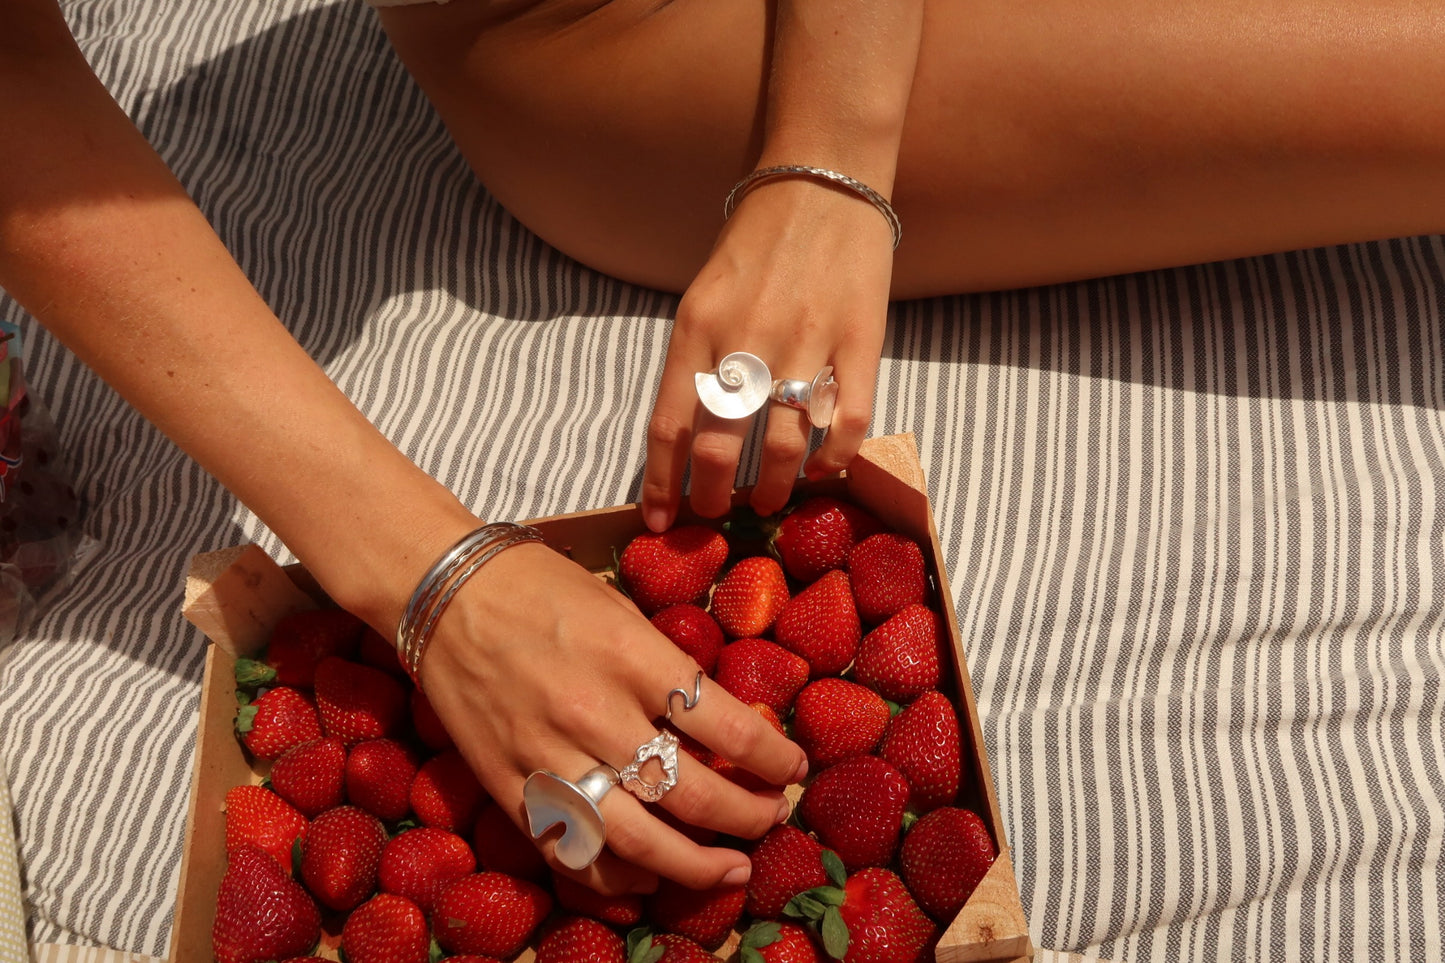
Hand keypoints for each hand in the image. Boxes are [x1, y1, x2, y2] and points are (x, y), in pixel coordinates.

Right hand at [415, 540, 807, 893]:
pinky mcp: (509, 785)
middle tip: (772, 820)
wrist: (443, 590)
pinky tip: (648, 882)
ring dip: (697, 866)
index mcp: (632, 656)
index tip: (793, 769)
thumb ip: (666, 668)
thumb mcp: (621, 609)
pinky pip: (571, 850)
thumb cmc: (540, 587)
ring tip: (732, 869)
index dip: (774, 759)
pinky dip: (615, 879)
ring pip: (639, 841)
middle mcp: (595, 712)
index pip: (727, 726)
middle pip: (694, 794)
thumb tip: (722, 722)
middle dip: (749, 817)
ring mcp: (548, 756)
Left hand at [641, 178, 894, 530]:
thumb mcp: (703, 295)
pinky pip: (848, 421)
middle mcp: (746, 338)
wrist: (821, 180)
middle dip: (711, 498)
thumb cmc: (756, 243)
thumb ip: (696, 360)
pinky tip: (823, 471)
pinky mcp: (860, 338)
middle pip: (718, 447)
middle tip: (715, 515)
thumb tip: (687, 440)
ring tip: (769, 501)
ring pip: (782, 445)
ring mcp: (806, 340)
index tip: (658, 523)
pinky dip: (834, 459)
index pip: (668, 426)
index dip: (660, 486)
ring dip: (772, 488)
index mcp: (696, 326)